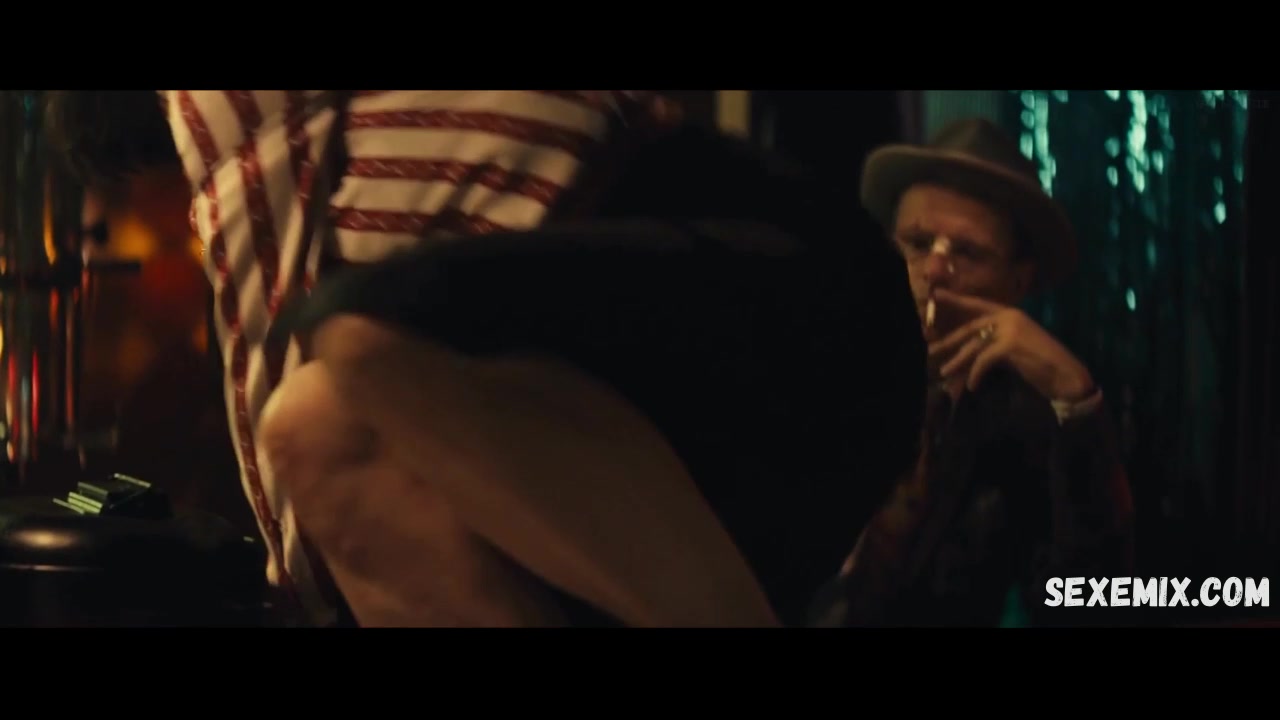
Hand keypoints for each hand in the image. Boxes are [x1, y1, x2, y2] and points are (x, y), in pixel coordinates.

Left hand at [927, 288, 1094, 400]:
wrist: (1067, 375)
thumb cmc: (1041, 365)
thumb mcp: (1014, 349)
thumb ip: (994, 344)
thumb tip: (965, 353)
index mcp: (1011, 314)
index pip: (977, 305)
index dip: (957, 300)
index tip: (936, 295)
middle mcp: (1010, 316)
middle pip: (970, 328)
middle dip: (949, 341)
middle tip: (930, 351)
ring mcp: (1011, 328)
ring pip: (974, 345)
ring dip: (957, 362)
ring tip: (944, 374)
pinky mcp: (1011, 344)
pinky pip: (983, 360)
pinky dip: (976, 374)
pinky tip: (973, 387)